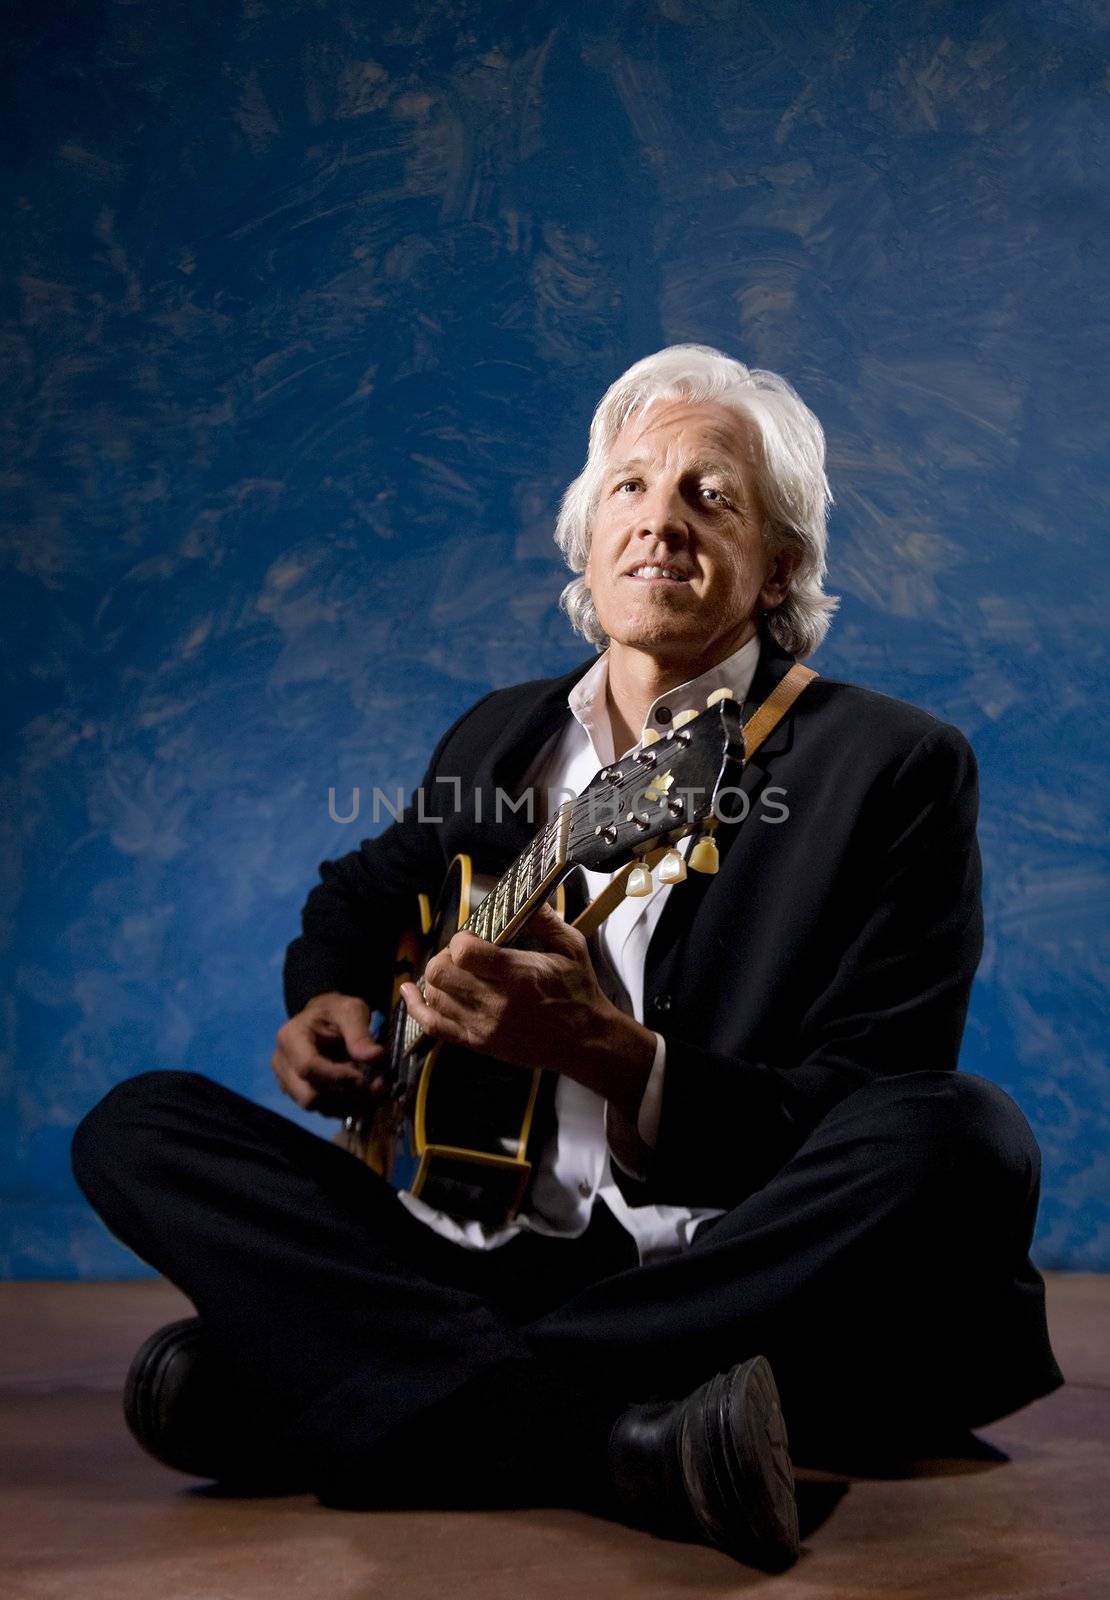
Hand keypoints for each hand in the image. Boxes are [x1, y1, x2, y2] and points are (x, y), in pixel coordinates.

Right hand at [272, 992, 385, 1116]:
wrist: (323, 1017)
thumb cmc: (335, 1011)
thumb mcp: (351, 1011)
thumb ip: (361, 1034)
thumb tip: (376, 1057)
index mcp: (291, 1037)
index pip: (307, 1067)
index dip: (338, 1076)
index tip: (364, 1077)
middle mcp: (282, 1063)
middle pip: (308, 1096)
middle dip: (343, 1096)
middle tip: (372, 1087)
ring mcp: (287, 1081)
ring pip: (316, 1107)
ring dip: (348, 1105)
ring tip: (372, 1090)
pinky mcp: (298, 1093)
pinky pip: (322, 1110)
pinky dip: (345, 1107)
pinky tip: (362, 1094)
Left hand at [401, 903, 656, 1116]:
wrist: (586, 1043)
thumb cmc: (579, 992)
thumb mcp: (572, 948)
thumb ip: (545, 920)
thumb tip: (525, 895)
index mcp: (519, 976)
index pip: (464, 952)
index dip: (461, 939)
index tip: (473, 938)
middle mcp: (496, 1003)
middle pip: (440, 973)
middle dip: (444, 956)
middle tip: (461, 954)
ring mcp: (484, 1027)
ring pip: (433, 996)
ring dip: (436, 978)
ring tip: (452, 971)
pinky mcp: (478, 1043)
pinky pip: (433, 1026)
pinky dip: (416, 1007)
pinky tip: (410, 991)